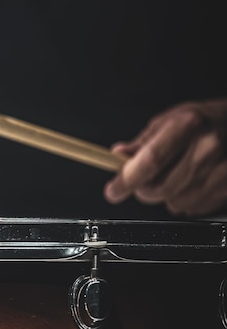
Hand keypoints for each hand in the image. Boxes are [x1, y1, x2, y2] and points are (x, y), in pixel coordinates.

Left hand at [104, 99, 226, 216]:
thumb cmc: (203, 121)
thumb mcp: (169, 120)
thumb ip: (143, 141)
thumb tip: (119, 155)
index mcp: (187, 125)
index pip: (151, 160)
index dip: (128, 179)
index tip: (113, 191)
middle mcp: (207, 147)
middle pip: (161, 188)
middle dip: (143, 189)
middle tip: (143, 180)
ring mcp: (221, 169)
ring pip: (175, 202)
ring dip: (166, 195)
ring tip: (174, 175)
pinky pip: (193, 207)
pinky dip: (184, 200)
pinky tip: (190, 182)